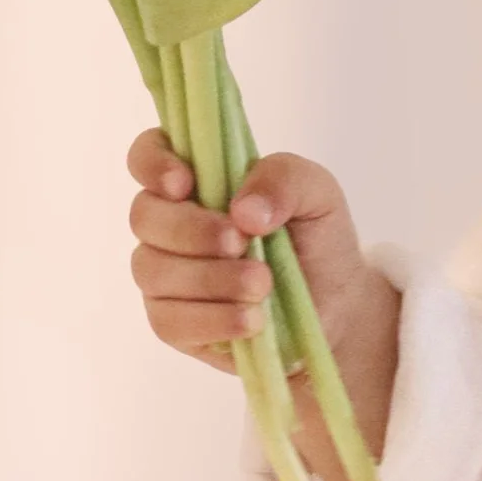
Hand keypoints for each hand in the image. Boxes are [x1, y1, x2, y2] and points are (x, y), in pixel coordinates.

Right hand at [125, 124, 368, 368]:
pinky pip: (167, 322)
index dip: (153, 164)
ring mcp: (166, 276)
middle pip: (143, 216)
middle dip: (193, 230)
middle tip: (242, 242)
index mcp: (197, 181)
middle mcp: (170, 225)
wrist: (337, 309)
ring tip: (263, 285)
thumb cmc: (317, 241)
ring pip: (153, 271)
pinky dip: (213, 320)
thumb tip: (243, 210)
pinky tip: (251, 320)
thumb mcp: (318, 193)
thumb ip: (284, 179)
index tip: (186, 184)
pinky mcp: (174, 324)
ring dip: (210, 278)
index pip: (146, 156)